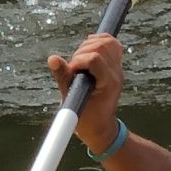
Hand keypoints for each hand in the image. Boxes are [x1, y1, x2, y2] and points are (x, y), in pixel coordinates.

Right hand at [46, 32, 124, 153]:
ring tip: (79, 61)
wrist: (101, 128)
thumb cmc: (86, 119)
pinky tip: (87, 51)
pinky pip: (112, 44)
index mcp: (108, 83)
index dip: (78, 61)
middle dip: (83, 52)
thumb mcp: (71, 100)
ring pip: (108, 42)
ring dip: (89, 45)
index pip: (95, 58)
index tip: (72, 72)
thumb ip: (63, 77)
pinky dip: (98, 42)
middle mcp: (116, 73)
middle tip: (75, 67)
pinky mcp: (115, 66)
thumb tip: (53, 58)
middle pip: (102, 46)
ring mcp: (117, 69)